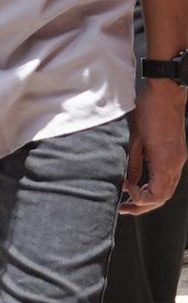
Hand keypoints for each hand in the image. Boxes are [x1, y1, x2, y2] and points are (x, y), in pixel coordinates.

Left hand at [127, 92, 187, 213]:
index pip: (156, 196)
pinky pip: (169, 178)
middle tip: (124, 208)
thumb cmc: (149, 112)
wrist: (166, 93)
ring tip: (130, 200)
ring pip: (167, 189)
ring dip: (150, 197)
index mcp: (165, 163)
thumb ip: (131, 165)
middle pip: (163, 197)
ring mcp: (179, 159)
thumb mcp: (133, 140)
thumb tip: (126, 183)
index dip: (139, 200)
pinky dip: (156, 186)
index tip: (123, 193)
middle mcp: (176, 164)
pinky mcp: (178, 154)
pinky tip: (141, 184)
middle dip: (143, 205)